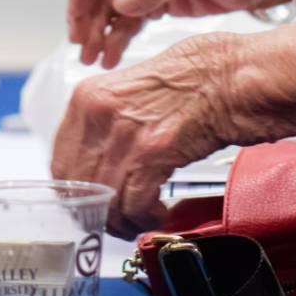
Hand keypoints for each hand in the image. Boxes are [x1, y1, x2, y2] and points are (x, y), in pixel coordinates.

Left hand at [50, 13, 295, 237]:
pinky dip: (146, 218)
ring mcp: (123, 134)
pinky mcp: (152, 153)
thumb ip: (110, 114)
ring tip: (143, 221)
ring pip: (107, 201)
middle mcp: (98, 114)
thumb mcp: (135, 84)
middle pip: (79, 186)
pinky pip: (135, 205)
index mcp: (88, 96)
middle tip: (118, 219)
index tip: (93, 201)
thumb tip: (101, 148)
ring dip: (124, 220)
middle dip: (99, 209)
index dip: (77, 189)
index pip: (61, 160)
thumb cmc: (198, 73)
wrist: (235, 73)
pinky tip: (161, 215)